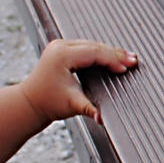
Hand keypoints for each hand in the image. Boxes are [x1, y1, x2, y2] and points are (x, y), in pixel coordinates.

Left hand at [18, 39, 137, 123]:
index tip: (127, 66)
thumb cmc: (47, 103)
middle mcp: (60, 47)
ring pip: (91, 44)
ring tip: (127, 57)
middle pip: (95, 46)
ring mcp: (59, 46)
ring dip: (109, 51)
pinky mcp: (60, 49)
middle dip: (115, 54)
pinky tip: (111, 55)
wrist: (30, 103)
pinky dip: (99, 52)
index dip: (113, 59)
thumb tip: (103, 118)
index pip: (95, 53)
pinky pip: (85, 46)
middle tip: (134, 59)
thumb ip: (90, 109)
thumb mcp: (72, 105)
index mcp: (62, 56)